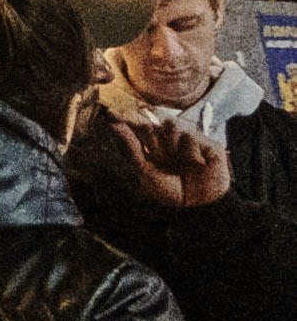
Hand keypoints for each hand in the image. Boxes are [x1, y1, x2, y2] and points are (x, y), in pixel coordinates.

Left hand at [114, 116, 233, 210]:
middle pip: (153, 122)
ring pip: (171, 124)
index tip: (111, 113)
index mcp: (155, 142)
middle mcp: (171, 138)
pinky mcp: (208, 143)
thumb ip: (131, 147)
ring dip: (170, 145)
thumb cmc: (169, 191)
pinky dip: (190, 151)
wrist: (197, 208)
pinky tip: (197, 164)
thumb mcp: (145, 171)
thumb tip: (114, 124)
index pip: (138, 123)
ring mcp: (190, 139)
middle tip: (163, 159)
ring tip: (178, 161)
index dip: (126, 117)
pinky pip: (190, 135)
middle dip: (152, 140)